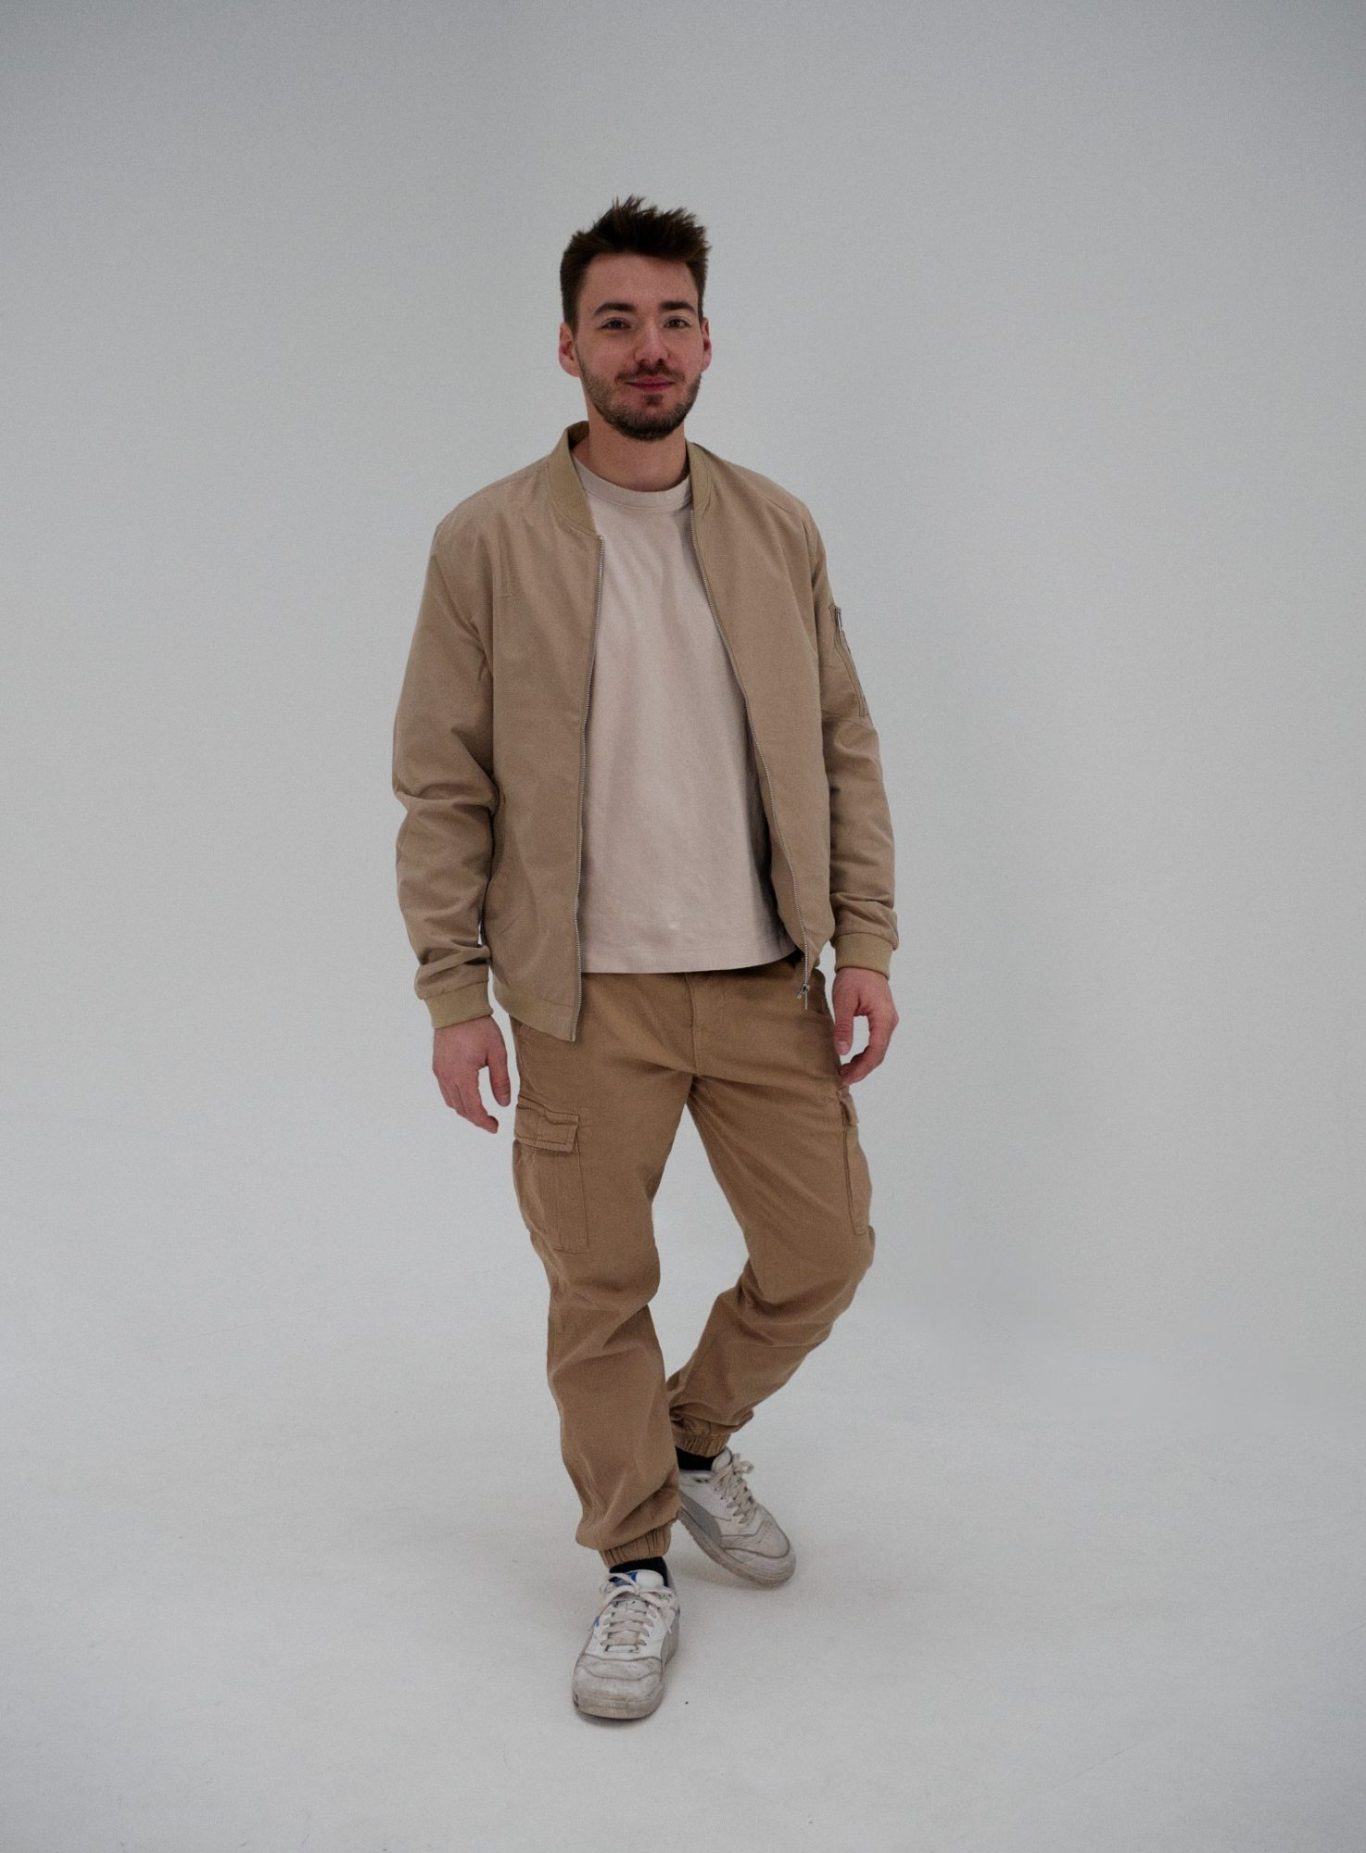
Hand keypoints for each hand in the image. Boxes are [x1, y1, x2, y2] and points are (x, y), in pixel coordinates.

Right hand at [432, 1016, 511, 1131]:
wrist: (456, 1008)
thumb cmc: (479, 1027)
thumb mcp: (497, 1053)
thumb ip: (501, 1080)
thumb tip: (503, 1104)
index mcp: (462, 1075)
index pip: (473, 1109)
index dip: (484, 1122)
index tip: (495, 1128)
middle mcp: (447, 1077)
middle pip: (460, 1109)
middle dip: (476, 1119)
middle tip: (491, 1122)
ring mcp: (439, 1072)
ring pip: (451, 1102)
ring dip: (466, 1110)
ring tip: (481, 1111)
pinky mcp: (437, 1066)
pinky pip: (445, 1091)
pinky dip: (457, 1099)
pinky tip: (469, 1096)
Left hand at [830, 967, 897, 1083]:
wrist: (864, 959)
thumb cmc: (853, 977)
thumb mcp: (844, 1001)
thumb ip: (844, 1027)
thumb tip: (842, 1051)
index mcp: (883, 1018)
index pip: (876, 1051)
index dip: (861, 1068)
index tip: (845, 1078)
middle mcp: (890, 1022)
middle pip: (879, 1054)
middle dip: (862, 1069)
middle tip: (842, 1078)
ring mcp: (888, 1021)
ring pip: (878, 1050)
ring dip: (863, 1063)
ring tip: (845, 1070)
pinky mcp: (883, 1020)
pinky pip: (877, 1042)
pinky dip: (865, 1053)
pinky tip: (852, 1058)